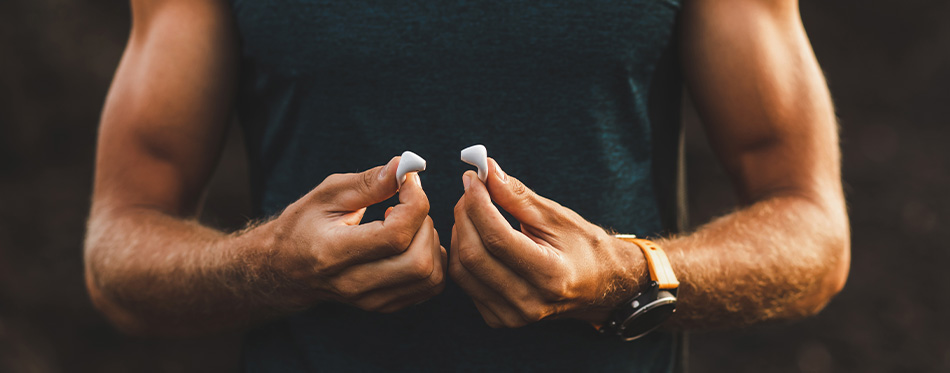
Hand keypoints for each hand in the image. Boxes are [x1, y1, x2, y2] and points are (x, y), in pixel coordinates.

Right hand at [269, 156, 445, 312]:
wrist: (286, 269)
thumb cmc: (305, 225)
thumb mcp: (327, 194)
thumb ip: (368, 182)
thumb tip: (405, 167)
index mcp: (333, 252)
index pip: (395, 236)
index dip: (414, 203)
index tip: (407, 182)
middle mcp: (352, 283)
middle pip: (418, 261)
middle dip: (425, 223)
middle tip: (406, 205)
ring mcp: (370, 300)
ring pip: (429, 277)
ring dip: (431, 242)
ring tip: (408, 223)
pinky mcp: (384, 305)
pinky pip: (429, 287)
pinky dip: (433, 260)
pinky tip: (413, 242)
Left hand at [449, 159, 647, 326]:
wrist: (597, 286)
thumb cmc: (581, 247)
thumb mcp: (556, 217)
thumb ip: (518, 195)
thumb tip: (487, 171)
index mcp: (551, 276)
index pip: (497, 238)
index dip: (478, 204)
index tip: (473, 178)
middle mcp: (530, 302)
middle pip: (474, 255)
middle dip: (465, 215)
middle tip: (472, 190)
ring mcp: (513, 316)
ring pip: (462, 270)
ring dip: (460, 232)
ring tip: (473, 210)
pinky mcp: (499, 319)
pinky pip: (466, 283)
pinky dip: (463, 254)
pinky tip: (476, 237)